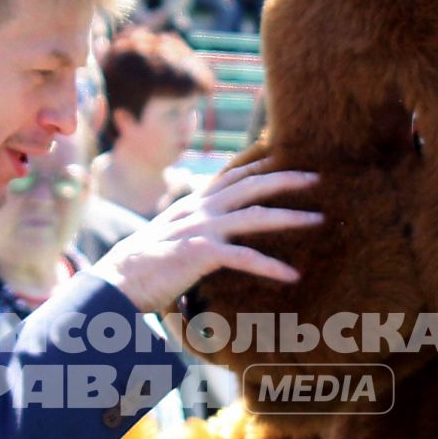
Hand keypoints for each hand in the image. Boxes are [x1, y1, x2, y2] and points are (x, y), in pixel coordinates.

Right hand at [93, 159, 321, 314]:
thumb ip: (189, 230)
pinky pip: (245, 257)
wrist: (117, 281)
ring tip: (320, 219)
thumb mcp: (167, 237)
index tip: (281, 157)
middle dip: (285, 179)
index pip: (229, 176)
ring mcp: (201, 229)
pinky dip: (271, 266)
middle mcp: (199, 210)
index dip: (256, 164)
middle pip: (250, 186)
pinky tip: (292, 276)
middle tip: (316, 176)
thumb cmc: (141, 267)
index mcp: (191, 205)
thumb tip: (204, 237)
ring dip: (291, 216)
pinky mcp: (201, 253)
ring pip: (256, 216)